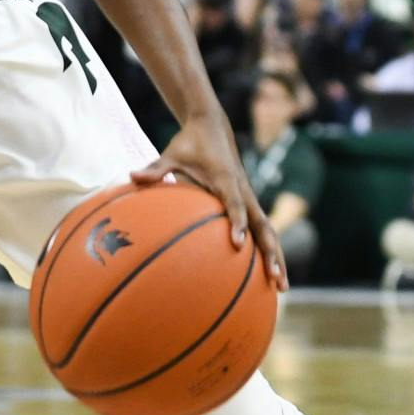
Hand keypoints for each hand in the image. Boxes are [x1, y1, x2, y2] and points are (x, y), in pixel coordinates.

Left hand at [131, 110, 287, 288]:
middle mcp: (244, 191)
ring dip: (277, 256)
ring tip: (282, 287)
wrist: (212, 127)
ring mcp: (249, 198)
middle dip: (271, 252)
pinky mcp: (248, 202)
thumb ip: (155, 169)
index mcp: (227, 181)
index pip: (235, 205)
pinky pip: (261, 228)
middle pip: (263, 225)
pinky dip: (268, 249)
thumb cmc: (189, 143)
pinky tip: (268, 273)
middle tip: (276, 278)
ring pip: (268, 231)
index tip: (238, 245)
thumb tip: (131, 176)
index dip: (237, 224)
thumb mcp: (170, 154)